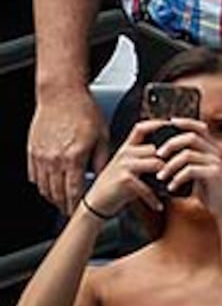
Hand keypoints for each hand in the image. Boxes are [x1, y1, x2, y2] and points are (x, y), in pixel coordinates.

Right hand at [28, 88, 109, 215]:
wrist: (62, 94)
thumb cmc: (84, 111)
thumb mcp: (102, 136)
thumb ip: (102, 159)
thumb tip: (104, 175)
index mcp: (75, 157)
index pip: (75, 191)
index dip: (78, 205)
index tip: (81, 210)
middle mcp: (55, 160)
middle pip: (57, 193)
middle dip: (64, 205)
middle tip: (70, 211)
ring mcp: (41, 156)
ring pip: (43, 187)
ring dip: (52, 198)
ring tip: (60, 202)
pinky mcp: (33, 151)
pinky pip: (34, 175)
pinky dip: (41, 185)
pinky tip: (48, 186)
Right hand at [83, 119, 167, 217]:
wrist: (95, 203)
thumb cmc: (116, 186)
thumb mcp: (127, 167)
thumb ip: (143, 158)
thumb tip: (170, 153)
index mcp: (126, 148)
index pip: (141, 128)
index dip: (158, 124)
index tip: (176, 127)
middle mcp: (125, 154)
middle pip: (156, 148)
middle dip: (171, 159)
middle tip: (184, 167)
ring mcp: (124, 166)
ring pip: (156, 163)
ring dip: (168, 176)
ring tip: (175, 185)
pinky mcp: (125, 180)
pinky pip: (147, 187)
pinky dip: (154, 198)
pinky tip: (159, 206)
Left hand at [154, 120, 221, 222]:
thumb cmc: (209, 192)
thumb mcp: (199, 173)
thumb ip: (189, 162)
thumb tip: (166, 155)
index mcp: (212, 149)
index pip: (199, 128)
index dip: (184, 122)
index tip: (168, 123)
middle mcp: (216, 152)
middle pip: (190, 137)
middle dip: (171, 144)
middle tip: (158, 155)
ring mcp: (216, 163)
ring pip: (188, 154)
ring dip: (170, 165)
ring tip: (160, 176)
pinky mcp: (214, 174)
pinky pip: (191, 170)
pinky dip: (177, 178)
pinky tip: (171, 187)